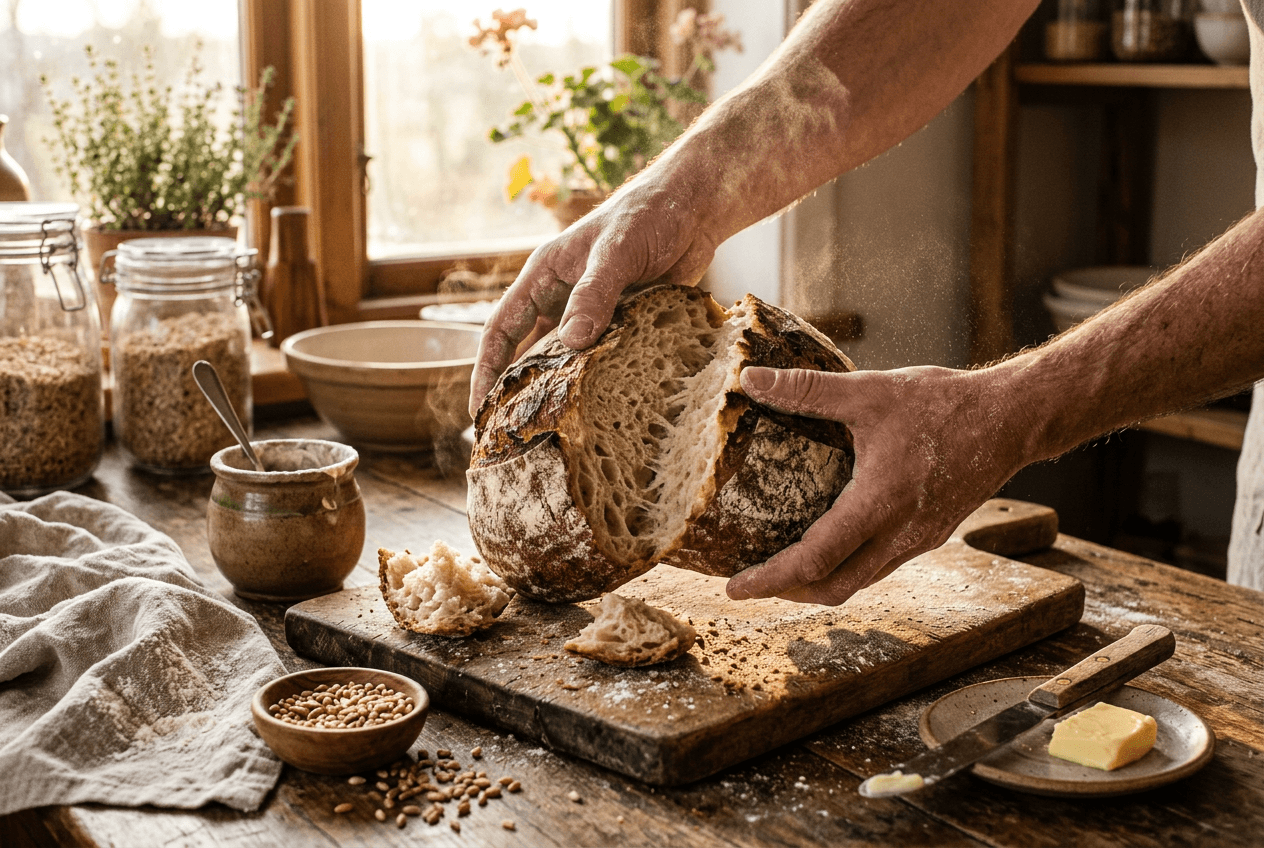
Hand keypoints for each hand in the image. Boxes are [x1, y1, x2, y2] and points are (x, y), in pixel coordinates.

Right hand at [468, 178, 717, 416]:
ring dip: (562, 392)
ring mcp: (595, 313)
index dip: (486, 369)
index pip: (501, 328)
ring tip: (555, 434)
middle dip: (518, 391)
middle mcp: (563, 297)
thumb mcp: (617, 250)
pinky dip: (602, 384)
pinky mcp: (626, 324)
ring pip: (568, 361)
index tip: (480, 409)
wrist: (698, 207)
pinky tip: (604, 412)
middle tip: (513, 436)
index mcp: (544, 276)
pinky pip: (606, 359)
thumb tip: (571, 342)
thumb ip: (595, 293)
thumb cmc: (649, 213)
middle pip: (529, 352)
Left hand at [725, 364, 1028, 605]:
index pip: (814, 561)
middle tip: (750, 583)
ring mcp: (918, 540)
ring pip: (859, 581)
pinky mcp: (929, 534)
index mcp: (879, 505)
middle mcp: (900, 535)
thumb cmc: (943, 404)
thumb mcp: (869, 391)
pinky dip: (845, 567)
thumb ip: (807, 390)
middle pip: (834, 588)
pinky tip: (829, 544)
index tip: (735, 587)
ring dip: (817, 583)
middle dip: (787, 592)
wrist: (1012, 419)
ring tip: (781, 569)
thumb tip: (751, 380)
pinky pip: (879, 566)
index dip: (770, 579)